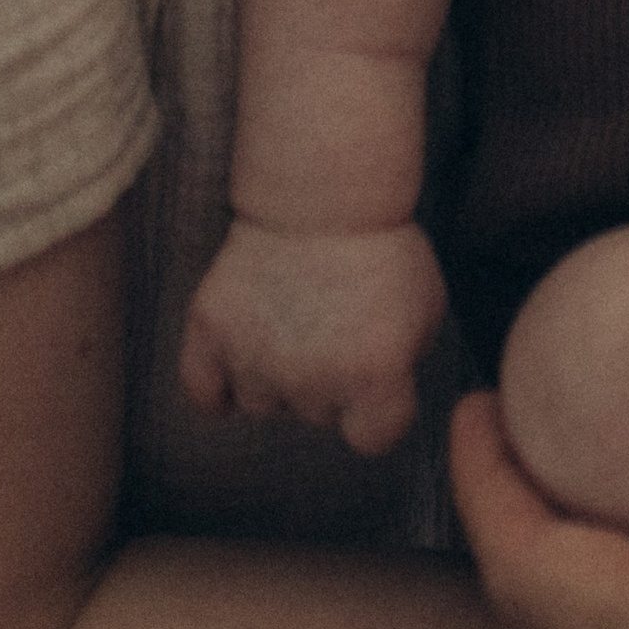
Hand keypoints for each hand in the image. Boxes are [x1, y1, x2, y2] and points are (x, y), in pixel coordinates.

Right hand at [180, 215, 447, 455]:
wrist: (323, 190)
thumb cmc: (383, 245)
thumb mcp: (425, 306)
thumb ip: (405, 362)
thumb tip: (384, 390)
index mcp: (373, 378)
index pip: (375, 438)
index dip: (380, 411)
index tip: (379, 383)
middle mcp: (311, 381)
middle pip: (317, 414)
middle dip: (329, 380)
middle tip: (334, 325)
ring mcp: (255, 358)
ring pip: (261, 402)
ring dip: (275, 376)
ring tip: (290, 324)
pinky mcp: (211, 331)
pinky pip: (202, 390)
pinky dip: (214, 386)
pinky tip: (233, 366)